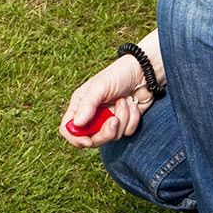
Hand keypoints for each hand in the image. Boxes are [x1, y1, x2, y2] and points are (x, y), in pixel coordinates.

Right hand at [60, 30, 161, 148]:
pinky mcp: (125, 123)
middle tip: (115, 120)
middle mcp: (92, 117)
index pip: (68, 129)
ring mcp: (108, 121)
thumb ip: (88, 105)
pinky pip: (127, 132)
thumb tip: (77, 124)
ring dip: (122, 119)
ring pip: (112, 136)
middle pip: (91, 139)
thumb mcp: (100, 87)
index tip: (87, 140)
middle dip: (104, 133)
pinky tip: (133, 105)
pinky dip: (133, 119)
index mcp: (80, 106)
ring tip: (124, 102)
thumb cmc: (118, 75)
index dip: (75, 137)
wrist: (143, 72)